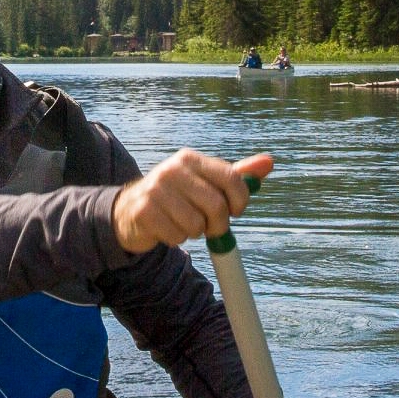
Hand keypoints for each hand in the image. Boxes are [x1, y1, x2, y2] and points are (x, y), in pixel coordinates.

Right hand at [110, 151, 271, 253]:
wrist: (129, 210)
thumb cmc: (177, 197)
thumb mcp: (205, 182)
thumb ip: (236, 175)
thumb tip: (269, 163)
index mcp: (191, 159)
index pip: (232, 179)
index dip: (239, 201)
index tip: (234, 211)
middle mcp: (172, 170)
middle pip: (216, 206)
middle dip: (217, 224)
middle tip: (209, 226)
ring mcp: (156, 190)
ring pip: (196, 225)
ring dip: (193, 232)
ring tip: (181, 223)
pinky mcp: (144, 212)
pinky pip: (176, 236)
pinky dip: (176, 239)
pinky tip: (166, 228)